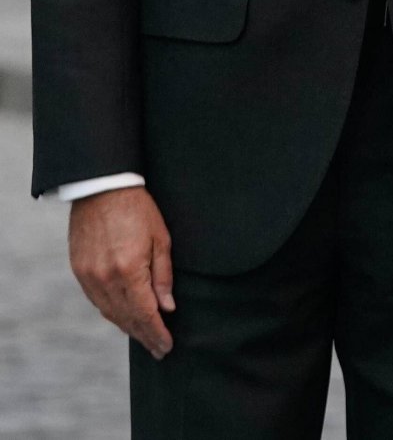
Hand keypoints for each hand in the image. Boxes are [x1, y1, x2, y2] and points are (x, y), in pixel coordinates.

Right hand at [69, 187, 174, 359]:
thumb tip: (167, 307)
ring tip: (144, 336)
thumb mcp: (160, 238)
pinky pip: (97, 302)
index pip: (145, 314)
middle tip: (159, 349)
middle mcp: (106, 279)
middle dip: (144, 336)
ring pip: (110, 313)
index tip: (167, 347)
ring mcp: (89, 277)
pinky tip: (124, 317)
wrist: (102, 188)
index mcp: (129, 270)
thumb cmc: (138, 208)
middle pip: (126, 319)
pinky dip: (112, 312)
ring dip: (128, 327)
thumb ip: (163, 275)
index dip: (156, 333)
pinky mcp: (80, 271)